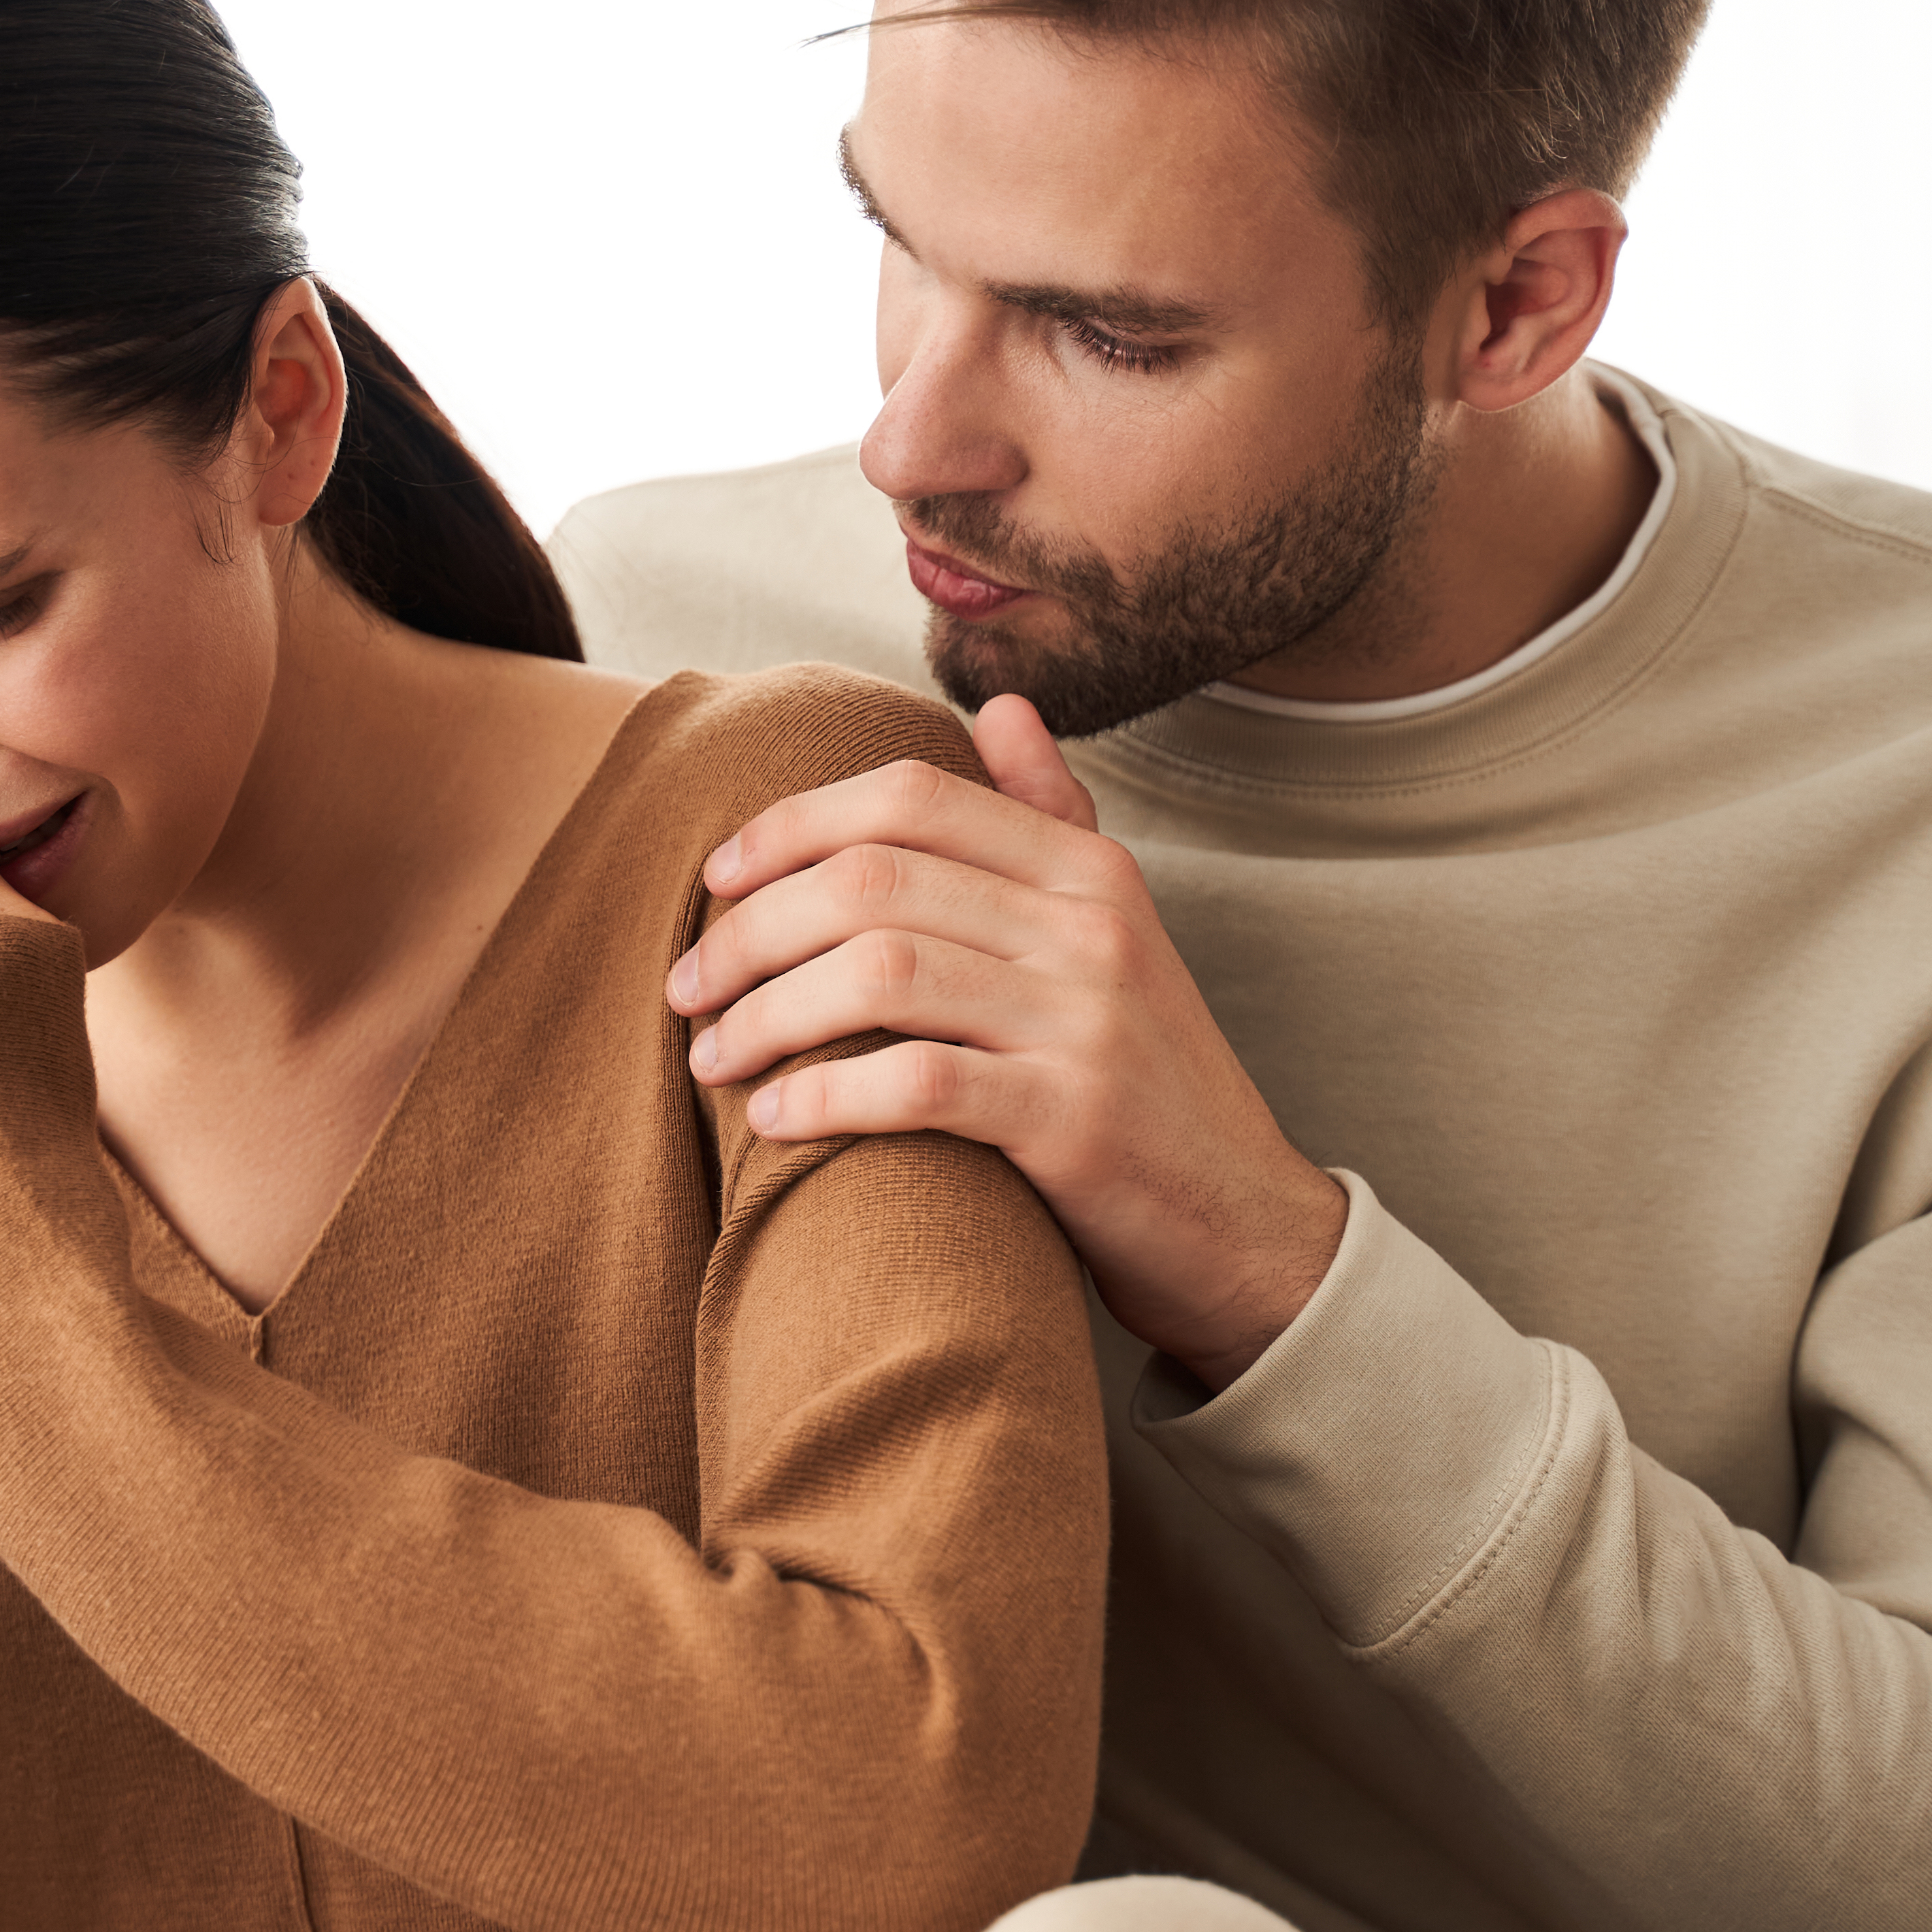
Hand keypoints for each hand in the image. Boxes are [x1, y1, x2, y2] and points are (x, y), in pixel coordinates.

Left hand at [664, 697, 1347, 1389]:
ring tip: (710, 1055)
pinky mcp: (1072, 1119)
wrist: (1245, 1224)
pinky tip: (773, 1120)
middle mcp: (1089, 926)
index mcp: (1086, 868)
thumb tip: (1003, 707)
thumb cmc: (1144, 1080)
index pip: (908, 797)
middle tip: (686, 984)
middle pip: (871, 881)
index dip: (791, 825)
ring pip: (878, 973)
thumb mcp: (1112, 935)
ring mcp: (1085, 1020)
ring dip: (765, 1013)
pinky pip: (917, 1083)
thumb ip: (1049, 822)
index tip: (714, 879)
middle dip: (750, 930)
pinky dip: (825, 1096)